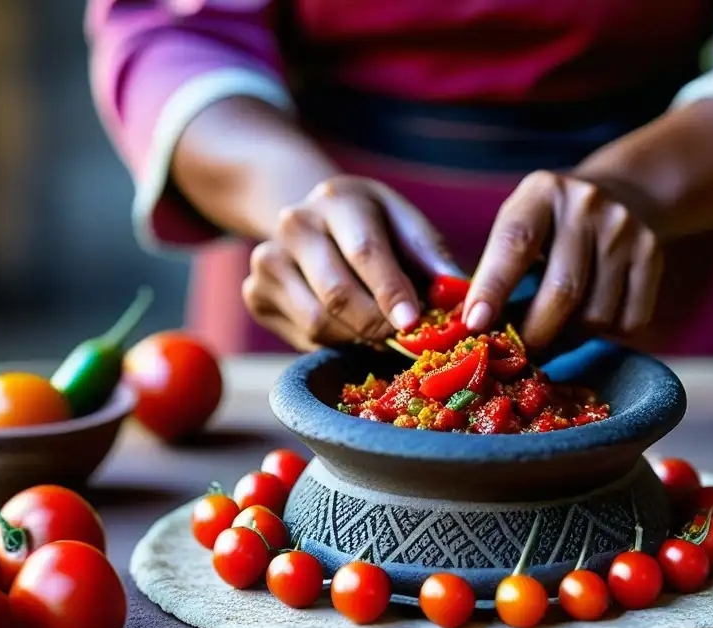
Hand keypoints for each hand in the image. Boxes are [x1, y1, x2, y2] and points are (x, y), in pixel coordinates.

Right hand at [242, 176, 457, 349]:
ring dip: (358, 338)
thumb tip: (457, 289)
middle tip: (405, 341)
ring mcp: (267, 259)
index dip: (390, 291)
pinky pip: (302, 336)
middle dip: (377, 325)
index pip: (365, 251)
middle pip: (337, 293)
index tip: (413, 323)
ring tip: (382, 333)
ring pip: (318, 322)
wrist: (310, 219)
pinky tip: (352, 330)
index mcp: (338, 199)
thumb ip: (431, 255)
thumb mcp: (404, 224)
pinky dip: (335, 343)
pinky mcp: (255, 293)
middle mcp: (294, 224)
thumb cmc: (372, 226)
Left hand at [462, 171, 662, 348]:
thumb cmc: (552, 223)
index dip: (493, 288)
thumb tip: (476, 329)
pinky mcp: (652, 254)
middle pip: (562, 290)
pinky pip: (628, 322)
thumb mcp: (521, 223)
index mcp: (542, 192)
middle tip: (520, 352)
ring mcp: (624, 229)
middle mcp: (586, 205)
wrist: (623, 192)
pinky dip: (606, 335)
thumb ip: (498, 267)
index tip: (475, 325)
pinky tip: (591, 319)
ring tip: (557, 330)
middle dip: (535, 333)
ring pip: (596, 315)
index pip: (515, 243)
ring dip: (571, 338)